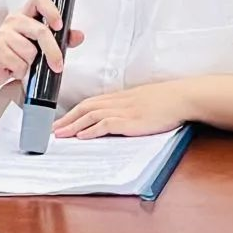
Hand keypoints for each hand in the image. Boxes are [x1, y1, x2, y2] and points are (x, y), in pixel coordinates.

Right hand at [0, 0, 84, 89]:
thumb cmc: (15, 52)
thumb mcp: (39, 45)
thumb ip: (60, 39)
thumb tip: (79, 36)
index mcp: (25, 14)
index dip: (51, 9)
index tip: (59, 25)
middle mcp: (14, 20)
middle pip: (41, 31)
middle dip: (53, 51)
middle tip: (58, 65)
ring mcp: (3, 34)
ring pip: (30, 51)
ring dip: (30, 64)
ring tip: (22, 63)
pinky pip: (19, 64)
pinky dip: (20, 71)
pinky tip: (13, 69)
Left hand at [52, 81, 190, 138]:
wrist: (180, 97)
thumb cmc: (165, 100)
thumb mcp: (142, 99)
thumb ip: (127, 106)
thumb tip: (116, 117)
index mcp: (120, 96)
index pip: (90, 102)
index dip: (73, 112)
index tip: (61, 121)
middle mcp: (119, 101)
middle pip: (86, 107)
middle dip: (68, 119)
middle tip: (52, 130)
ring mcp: (124, 110)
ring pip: (92, 115)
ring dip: (74, 125)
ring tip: (61, 135)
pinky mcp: (131, 121)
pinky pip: (107, 124)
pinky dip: (92, 130)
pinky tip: (82, 136)